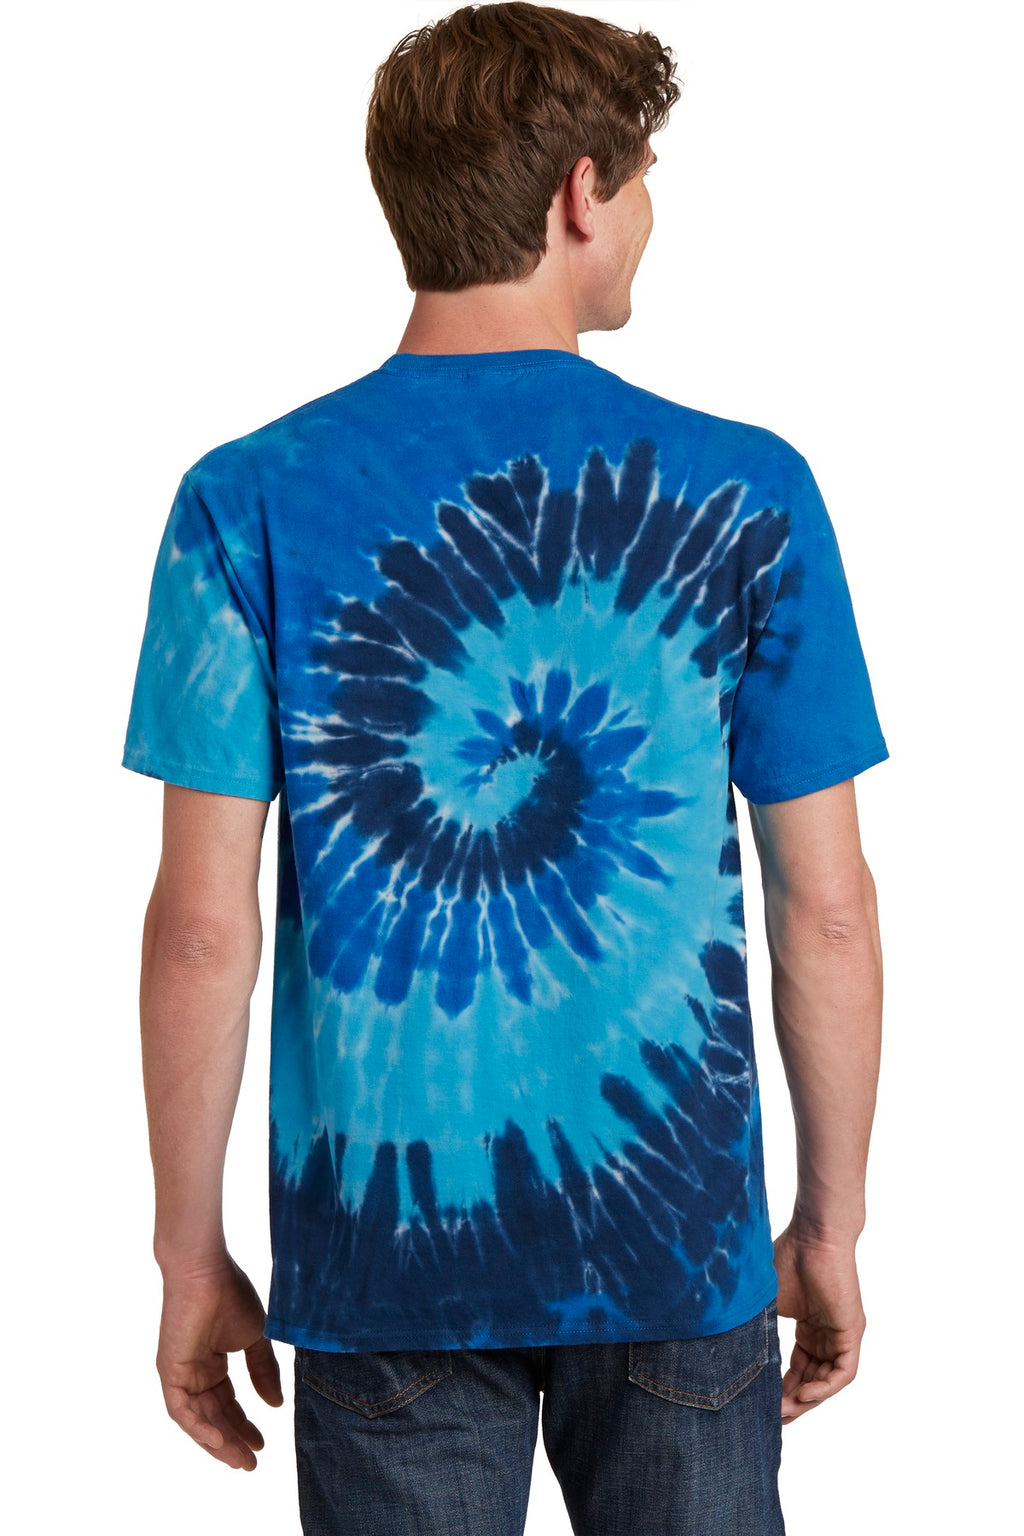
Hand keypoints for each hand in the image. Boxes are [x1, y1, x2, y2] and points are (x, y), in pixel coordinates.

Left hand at [155, 1251, 283, 1469]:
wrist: (206, 1269)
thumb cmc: (230, 1294)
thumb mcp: (255, 1338)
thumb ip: (263, 1371)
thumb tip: (275, 1404)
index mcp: (211, 1362)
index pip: (226, 1403)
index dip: (243, 1424)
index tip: (263, 1443)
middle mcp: (193, 1372)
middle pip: (213, 1417)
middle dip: (232, 1441)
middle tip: (251, 1463)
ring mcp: (179, 1373)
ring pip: (197, 1420)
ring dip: (217, 1442)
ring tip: (239, 1460)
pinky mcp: (170, 1371)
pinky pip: (181, 1411)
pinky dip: (199, 1428)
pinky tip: (218, 1440)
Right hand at [773, 1218, 865, 1422]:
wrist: (812, 1234)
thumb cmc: (787, 1257)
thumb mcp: (765, 1302)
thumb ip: (755, 1326)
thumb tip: (722, 1348)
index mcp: (808, 1326)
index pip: (797, 1368)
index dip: (780, 1388)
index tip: (761, 1404)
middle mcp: (826, 1334)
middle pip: (811, 1379)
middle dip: (791, 1401)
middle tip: (770, 1417)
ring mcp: (841, 1334)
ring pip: (826, 1381)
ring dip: (806, 1400)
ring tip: (782, 1413)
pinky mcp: (852, 1332)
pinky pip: (842, 1373)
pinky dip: (823, 1388)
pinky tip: (802, 1396)